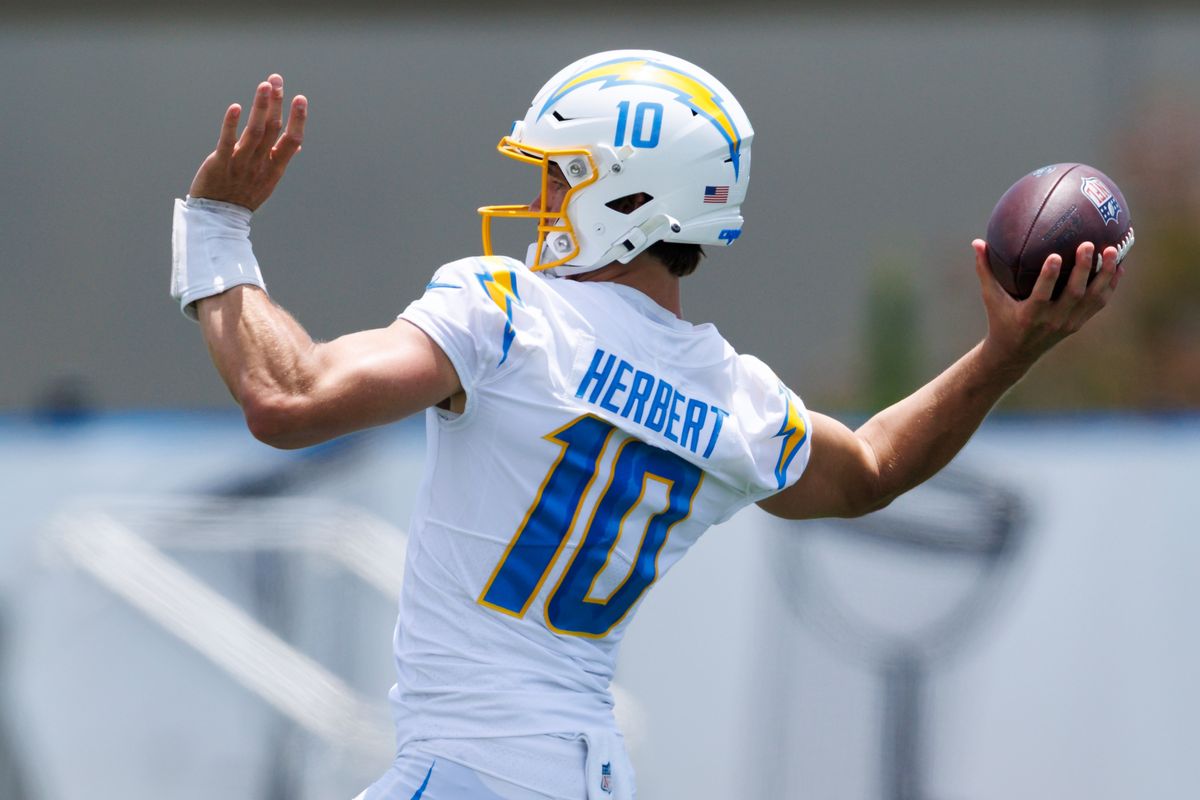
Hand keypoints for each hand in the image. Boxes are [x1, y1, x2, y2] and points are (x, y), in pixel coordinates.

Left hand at [188, 74, 306, 210]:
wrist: (219, 218)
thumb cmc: (244, 196)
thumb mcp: (268, 180)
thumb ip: (280, 158)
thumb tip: (298, 144)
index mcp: (274, 168)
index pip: (292, 140)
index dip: (298, 119)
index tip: (300, 98)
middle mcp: (260, 164)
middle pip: (272, 129)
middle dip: (276, 102)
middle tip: (276, 79)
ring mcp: (241, 164)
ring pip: (254, 132)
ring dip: (260, 107)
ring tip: (264, 86)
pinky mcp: (220, 163)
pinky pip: (227, 142)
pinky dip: (232, 124)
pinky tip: (236, 107)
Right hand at [973, 238, 1123, 370]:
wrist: (1016, 353)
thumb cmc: (1001, 319)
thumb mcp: (991, 298)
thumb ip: (985, 270)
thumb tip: (977, 242)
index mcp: (1029, 315)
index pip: (1041, 295)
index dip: (1049, 276)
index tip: (1055, 255)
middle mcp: (1052, 320)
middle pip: (1073, 294)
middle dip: (1083, 269)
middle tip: (1088, 244)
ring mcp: (1068, 323)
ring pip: (1092, 298)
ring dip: (1104, 274)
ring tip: (1112, 249)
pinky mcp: (1079, 323)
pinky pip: (1099, 302)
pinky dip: (1110, 284)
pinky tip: (1118, 265)